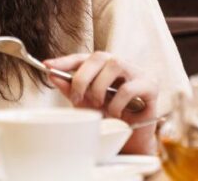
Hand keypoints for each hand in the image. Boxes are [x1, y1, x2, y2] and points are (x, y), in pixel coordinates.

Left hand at [44, 52, 159, 154]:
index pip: (83, 57)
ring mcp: (138, 72)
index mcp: (104, 67)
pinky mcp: (150, 85)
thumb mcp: (86, 104)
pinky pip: (128, 88)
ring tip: (99, 105)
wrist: (133, 140)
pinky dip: (116, 103)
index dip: (65, 61)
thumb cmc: (111, 118)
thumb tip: (53, 75)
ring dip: (100, 88)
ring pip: (115, 65)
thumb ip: (72, 89)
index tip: (47, 66)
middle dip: (83, 77)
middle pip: (99, 56)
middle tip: (77, 97)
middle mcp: (121, 65)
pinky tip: (115, 113)